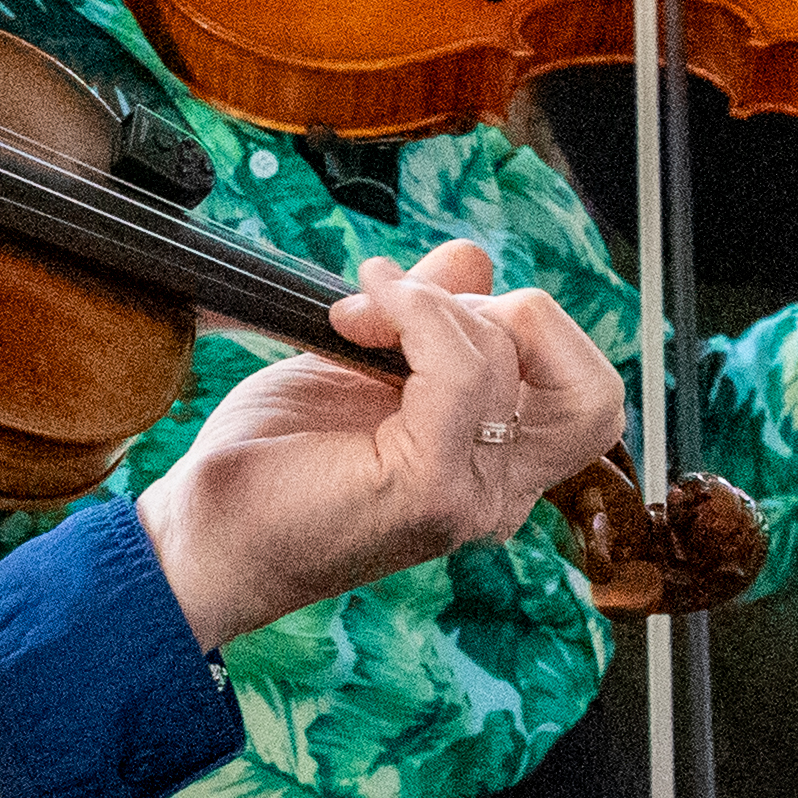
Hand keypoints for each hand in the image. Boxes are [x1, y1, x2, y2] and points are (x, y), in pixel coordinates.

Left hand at [130, 238, 621, 645]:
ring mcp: (473, 496)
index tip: (427, 306)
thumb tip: (469, 261)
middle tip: (414, 312)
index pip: (585, 392)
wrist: (206, 536)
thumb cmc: (273, 462)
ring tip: (359, 311)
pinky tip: (353, 317)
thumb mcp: (362, 366)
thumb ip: (429, 319)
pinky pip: (459, 370)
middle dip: (514, 313)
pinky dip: (411, 315)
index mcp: (495, 467)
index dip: (528, 327)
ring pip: (507, 355)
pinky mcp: (431, 490)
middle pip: (591, 388)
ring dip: (429, 304)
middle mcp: (499, 491)